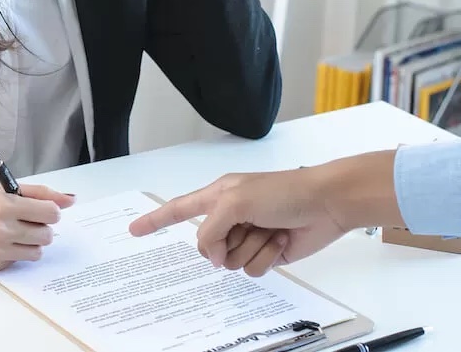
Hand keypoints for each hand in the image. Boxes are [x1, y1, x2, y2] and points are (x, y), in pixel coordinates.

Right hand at [0, 182, 74, 274]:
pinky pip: (15, 263)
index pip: (50, 213)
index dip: (49, 212)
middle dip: (40, 228)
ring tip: (11, 233)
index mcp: (4, 204)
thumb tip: (69, 199)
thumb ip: (37, 192)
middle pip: (46, 235)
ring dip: (29, 243)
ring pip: (35, 253)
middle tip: (25, 221)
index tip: (42, 211)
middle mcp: (0, 228)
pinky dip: (10, 254)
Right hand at [127, 168, 347, 276]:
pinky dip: (266, 257)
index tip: (134, 230)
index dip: (155, 220)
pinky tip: (280, 240)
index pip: (178, 209)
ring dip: (252, 248)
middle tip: (247, 225)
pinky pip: (252, 270)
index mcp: (217, 196)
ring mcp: (247, 237)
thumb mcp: (235, 201)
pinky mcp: (266, 254)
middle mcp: (229, 217)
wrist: (326, 204)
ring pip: (230, 262)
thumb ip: (211, 228)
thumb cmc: (283, 191)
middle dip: (226, 242)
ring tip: (270, 229)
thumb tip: (211, 255)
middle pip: (206, 246)